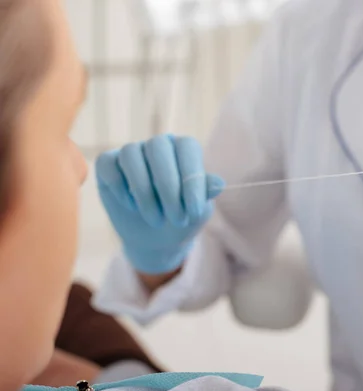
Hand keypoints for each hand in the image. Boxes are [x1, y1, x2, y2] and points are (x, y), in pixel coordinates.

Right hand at [96, 134, 223, 274]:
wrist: (156, 239)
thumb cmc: (182, 218)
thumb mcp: (197, 210)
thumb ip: (205, 194)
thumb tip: (219, 183)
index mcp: (184, 149)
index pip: (187, 148)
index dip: (191, 177)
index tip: (194, 211)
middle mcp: (158, 145)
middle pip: (158, 147)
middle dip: (168, 186)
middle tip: (176, 218)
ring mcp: (131, 152)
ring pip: (131, 154)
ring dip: (144, 191)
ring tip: (156, 220)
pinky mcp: (108, 164)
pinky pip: (108, 165)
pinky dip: (120, 187)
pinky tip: (132, 207)